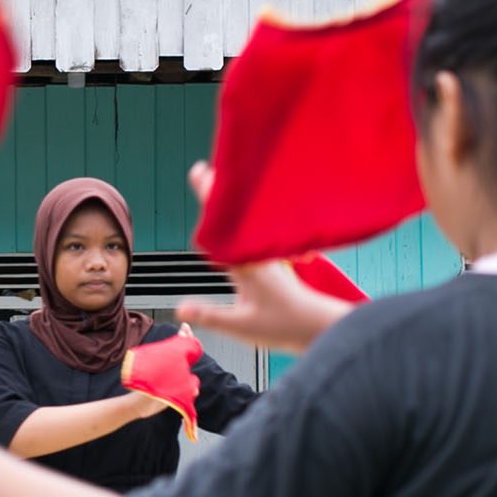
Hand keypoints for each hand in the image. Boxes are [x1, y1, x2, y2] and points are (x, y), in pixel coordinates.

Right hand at [174, 163, 353, 353]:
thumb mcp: (242, 326)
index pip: (222, 228)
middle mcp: (256, 256)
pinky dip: (240, 222)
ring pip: (243, 225)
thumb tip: (179, 307)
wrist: (317, 325)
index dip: (211, 199)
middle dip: (217, 193)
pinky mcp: (270, 264)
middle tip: (201, 170)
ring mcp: (264, 258)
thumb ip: (211, 315)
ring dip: (229, 206)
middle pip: (233, 218)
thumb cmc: (284, 325)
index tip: (201, 174)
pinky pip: (250, 235)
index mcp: (247, 266)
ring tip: (215, 187)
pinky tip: (236, 222)